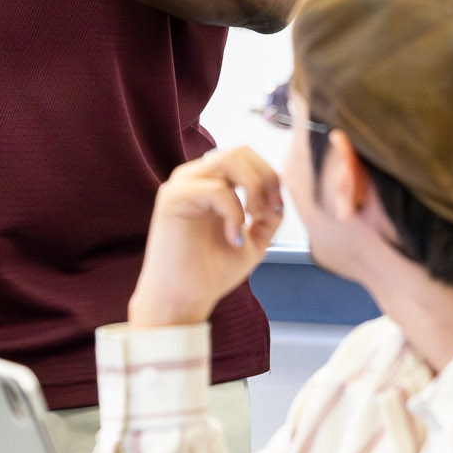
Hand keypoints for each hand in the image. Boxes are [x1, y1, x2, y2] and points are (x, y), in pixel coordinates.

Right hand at [128, 148, 283, 327]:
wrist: (182, 301)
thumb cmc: (210, 273)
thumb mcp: (253, 241)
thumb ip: (268, 216)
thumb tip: (279, 197)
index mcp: (211, 183)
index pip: (246, 156)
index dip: (270, 176)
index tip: (276, 209)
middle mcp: (195, 178)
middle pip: (241, 151)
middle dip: (265, 178)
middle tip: (268, 212)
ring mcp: (182, 185)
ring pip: (229, 160)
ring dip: (253, 188)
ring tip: (253, 219)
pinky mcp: (173, 198)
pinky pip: (216, 189)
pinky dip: (234, 213)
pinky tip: (233, 238)